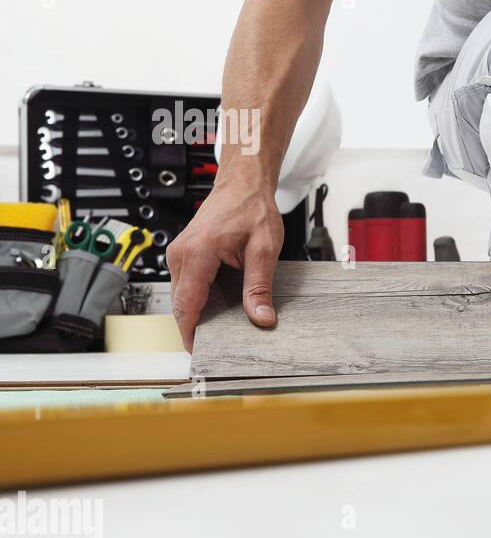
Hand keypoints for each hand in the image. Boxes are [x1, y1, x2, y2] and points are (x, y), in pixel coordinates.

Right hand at [166, 178, 283, 350]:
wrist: (243, 185)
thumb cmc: (252, 209)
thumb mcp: (264, 250)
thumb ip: (259, 286)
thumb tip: (260, 317)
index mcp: (197, 254)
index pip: (187, 306)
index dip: (191, 333)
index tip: (199, 353)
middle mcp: (181, 254)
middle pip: (182, 305)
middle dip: (196, 327)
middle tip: (219, 347)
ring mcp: (179, 254)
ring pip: (183, 296)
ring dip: (198, 313)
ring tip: (222, 330)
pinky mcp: (184, 254)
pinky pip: (187, 285)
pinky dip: (199, 299)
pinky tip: (219, 308)